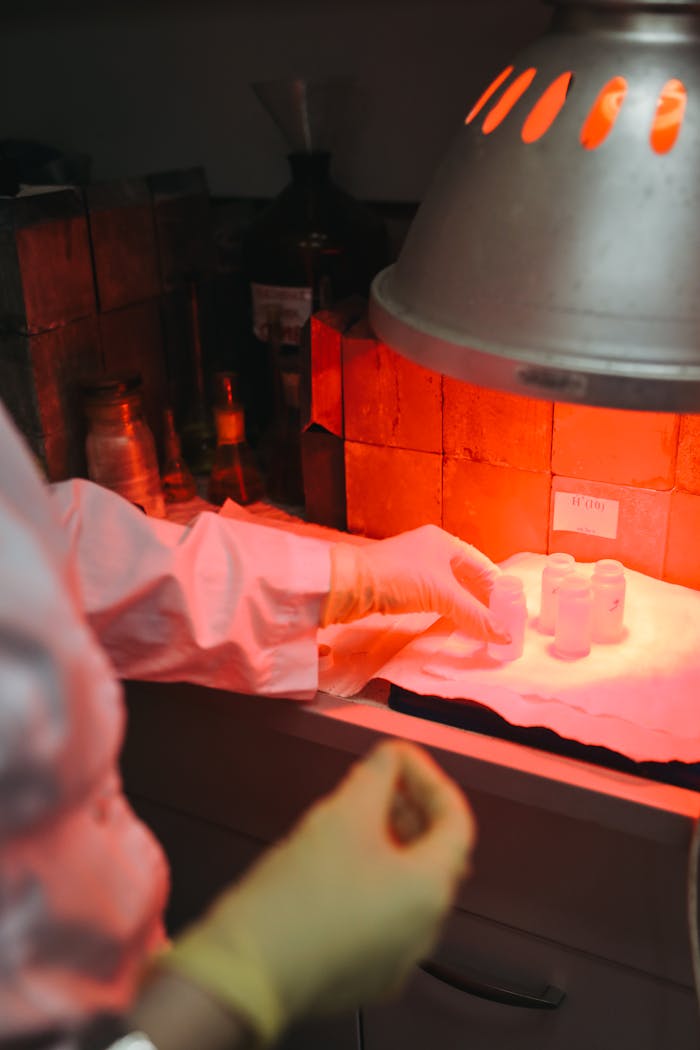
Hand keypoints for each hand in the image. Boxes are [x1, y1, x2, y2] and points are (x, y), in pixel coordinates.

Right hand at [159, 740, 474, 1045]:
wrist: (246, 968)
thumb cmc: (297, 898)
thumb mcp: (341, 815)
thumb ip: (375, 776)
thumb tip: (388, 758)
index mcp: (430, 889)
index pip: (455, 819)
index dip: (427, 777)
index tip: (399, 756)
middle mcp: (425, 928)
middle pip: (435, 852)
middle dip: (410, 808)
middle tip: (379, 780)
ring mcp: (397, 955)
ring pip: (407, 884)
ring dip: (391, 841)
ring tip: (354, 813)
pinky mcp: (365, 970)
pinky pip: (384, 914)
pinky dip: (373, 878)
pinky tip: (339, 858)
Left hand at [321, 523, 507, 641]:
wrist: (350, 584)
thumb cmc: (398, 578)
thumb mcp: (442, 595)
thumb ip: (474, 615)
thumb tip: (504, 637)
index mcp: (443, 542)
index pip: (480, 564)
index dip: (497, 587)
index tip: (510, 608)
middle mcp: (430, 549)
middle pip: (465, 576)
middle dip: (482, 599)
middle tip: (498, 621)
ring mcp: (414, 566)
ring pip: (449, 587)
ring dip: (465, 605)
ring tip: (481, 625)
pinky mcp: (400, 584)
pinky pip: (434, 596)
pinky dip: (448, 608)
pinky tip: (455, 622)